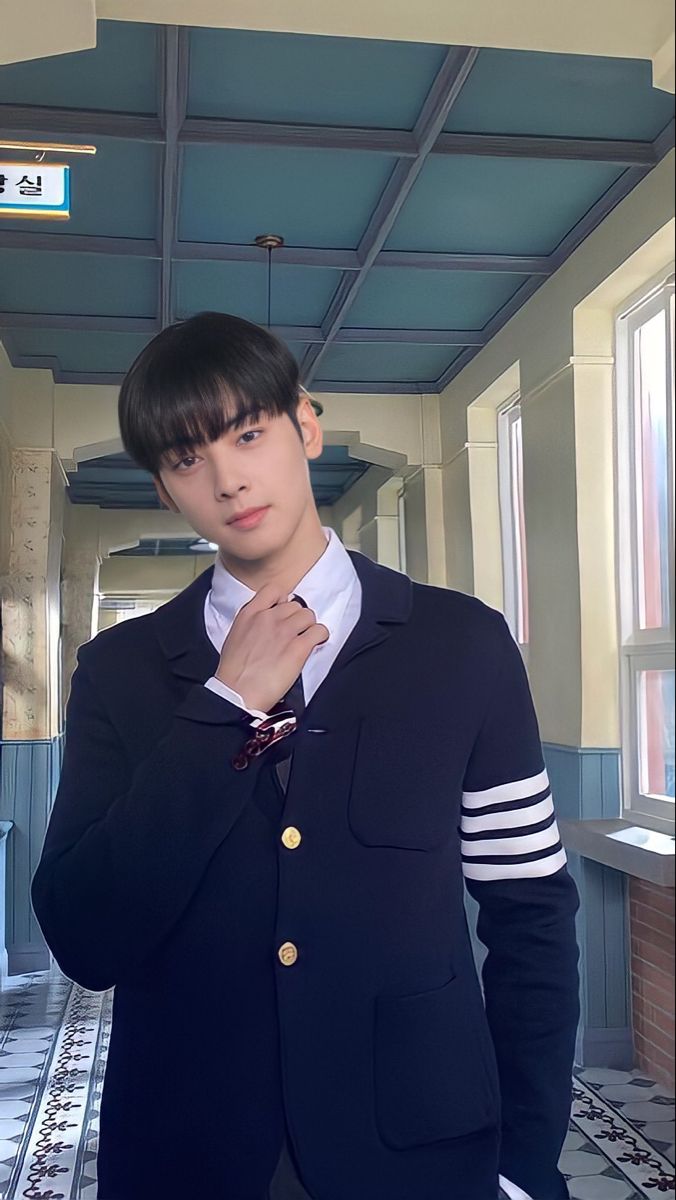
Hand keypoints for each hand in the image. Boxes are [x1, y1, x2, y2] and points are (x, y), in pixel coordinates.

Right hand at [215, 582, 328, 711]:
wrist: (237, 694)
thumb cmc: (233, 672)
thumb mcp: (235, 637)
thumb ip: (251, 623)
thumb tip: (265, 620)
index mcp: (249, 614)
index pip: (273, 589)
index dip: (283, 598)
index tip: (284, 610)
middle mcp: (268, 618)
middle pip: (295, 605)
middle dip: (297, 618)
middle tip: (296, 633)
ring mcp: (284, 631)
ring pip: (309, 615)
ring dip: (310, 626)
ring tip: (306, 639)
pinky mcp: (298, 648)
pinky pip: (319, 631)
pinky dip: (320, 636)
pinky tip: (315, 644)